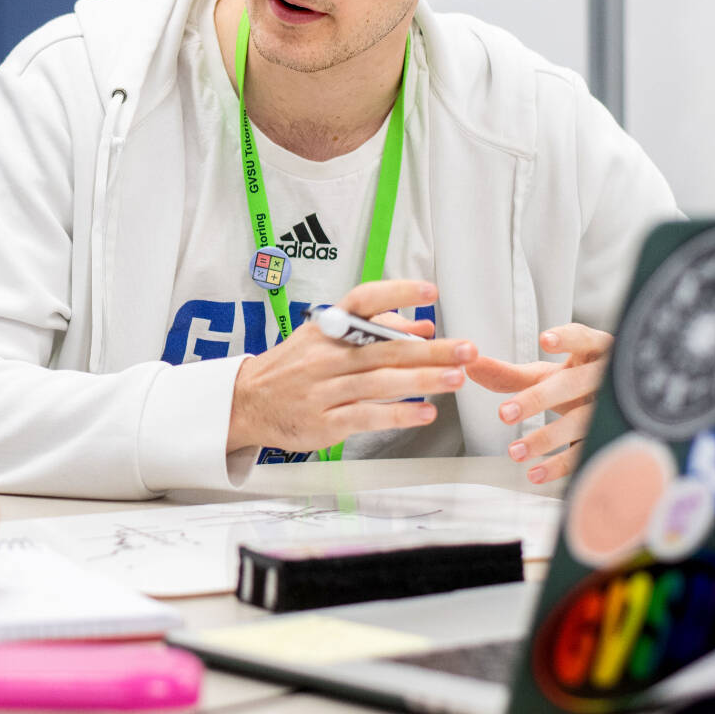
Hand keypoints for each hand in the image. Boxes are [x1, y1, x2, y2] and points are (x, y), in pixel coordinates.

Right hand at [227, 279, 475, 453]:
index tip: (430, 291)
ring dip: (423, 381)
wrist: (247, 403)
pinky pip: (367, 416)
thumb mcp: (325, 340)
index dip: (397, 294)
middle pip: (384, 349)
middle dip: (430, 350)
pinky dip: (398, 415)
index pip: (363, 302)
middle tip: (467, 349)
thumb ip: (375, 332)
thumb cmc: (294, 368)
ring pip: (380, 383)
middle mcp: (325, 356)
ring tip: (456, 378)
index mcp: (327, 329)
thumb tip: (423, 328)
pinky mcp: (324, 422)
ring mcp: (323, 390)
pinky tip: (425, 412)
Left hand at [466, 324, 612, 483]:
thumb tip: (468, 365)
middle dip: (539, 398)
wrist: (614, 409)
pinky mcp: (610, 438)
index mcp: (590, 353)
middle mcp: (605, 379)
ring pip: (582, 421)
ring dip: (546, 438)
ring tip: (514, 451)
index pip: (584, 339)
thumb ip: (506, 373)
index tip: (545, 340)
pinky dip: (559, 465)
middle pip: (574, 384)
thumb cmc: (573, 385)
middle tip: (503, 414)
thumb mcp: (543, 376)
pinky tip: (535, 473)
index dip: (568, 339)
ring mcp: (611, 409)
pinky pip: (586, 452)